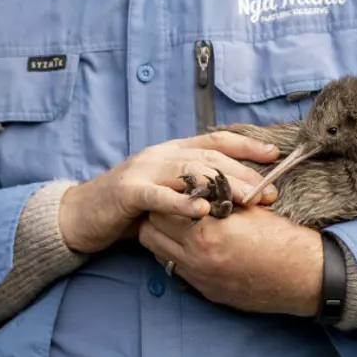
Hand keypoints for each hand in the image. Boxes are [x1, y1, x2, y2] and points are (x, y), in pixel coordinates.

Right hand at [59, 131, 280, 253]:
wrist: (81, 215)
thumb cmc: (132, 206)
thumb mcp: (168, 189)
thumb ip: (196, 185)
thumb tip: (238, 193)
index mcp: (173, 151)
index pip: (216, 141)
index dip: (246, 147)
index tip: (275, 155)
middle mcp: (161, 154)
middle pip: (210, 157)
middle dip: (243, 173)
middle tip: (268, 191)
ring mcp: (144, 170)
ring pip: (189, 171)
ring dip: (222, 185)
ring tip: (247, 200)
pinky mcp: (128, 191)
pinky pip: (159, 195)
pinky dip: (182, 202)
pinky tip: (203, 209)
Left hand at [138, 205, 324, 316]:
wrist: (304, 276)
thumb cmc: (283, 239)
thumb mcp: (250, 210)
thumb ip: (219, 200)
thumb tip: (200, 191)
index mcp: (206, 232)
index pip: (163, 208)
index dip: (169, 196)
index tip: (178, 190)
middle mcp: (196, 257)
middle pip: (151, 232)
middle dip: (159, 216)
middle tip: (175, 207)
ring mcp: (199, 277)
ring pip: (159, 253)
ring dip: (165, 238)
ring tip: (184, 227)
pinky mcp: (207, 292)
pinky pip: (178, 271)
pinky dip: (180, 257)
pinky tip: (199, 247)